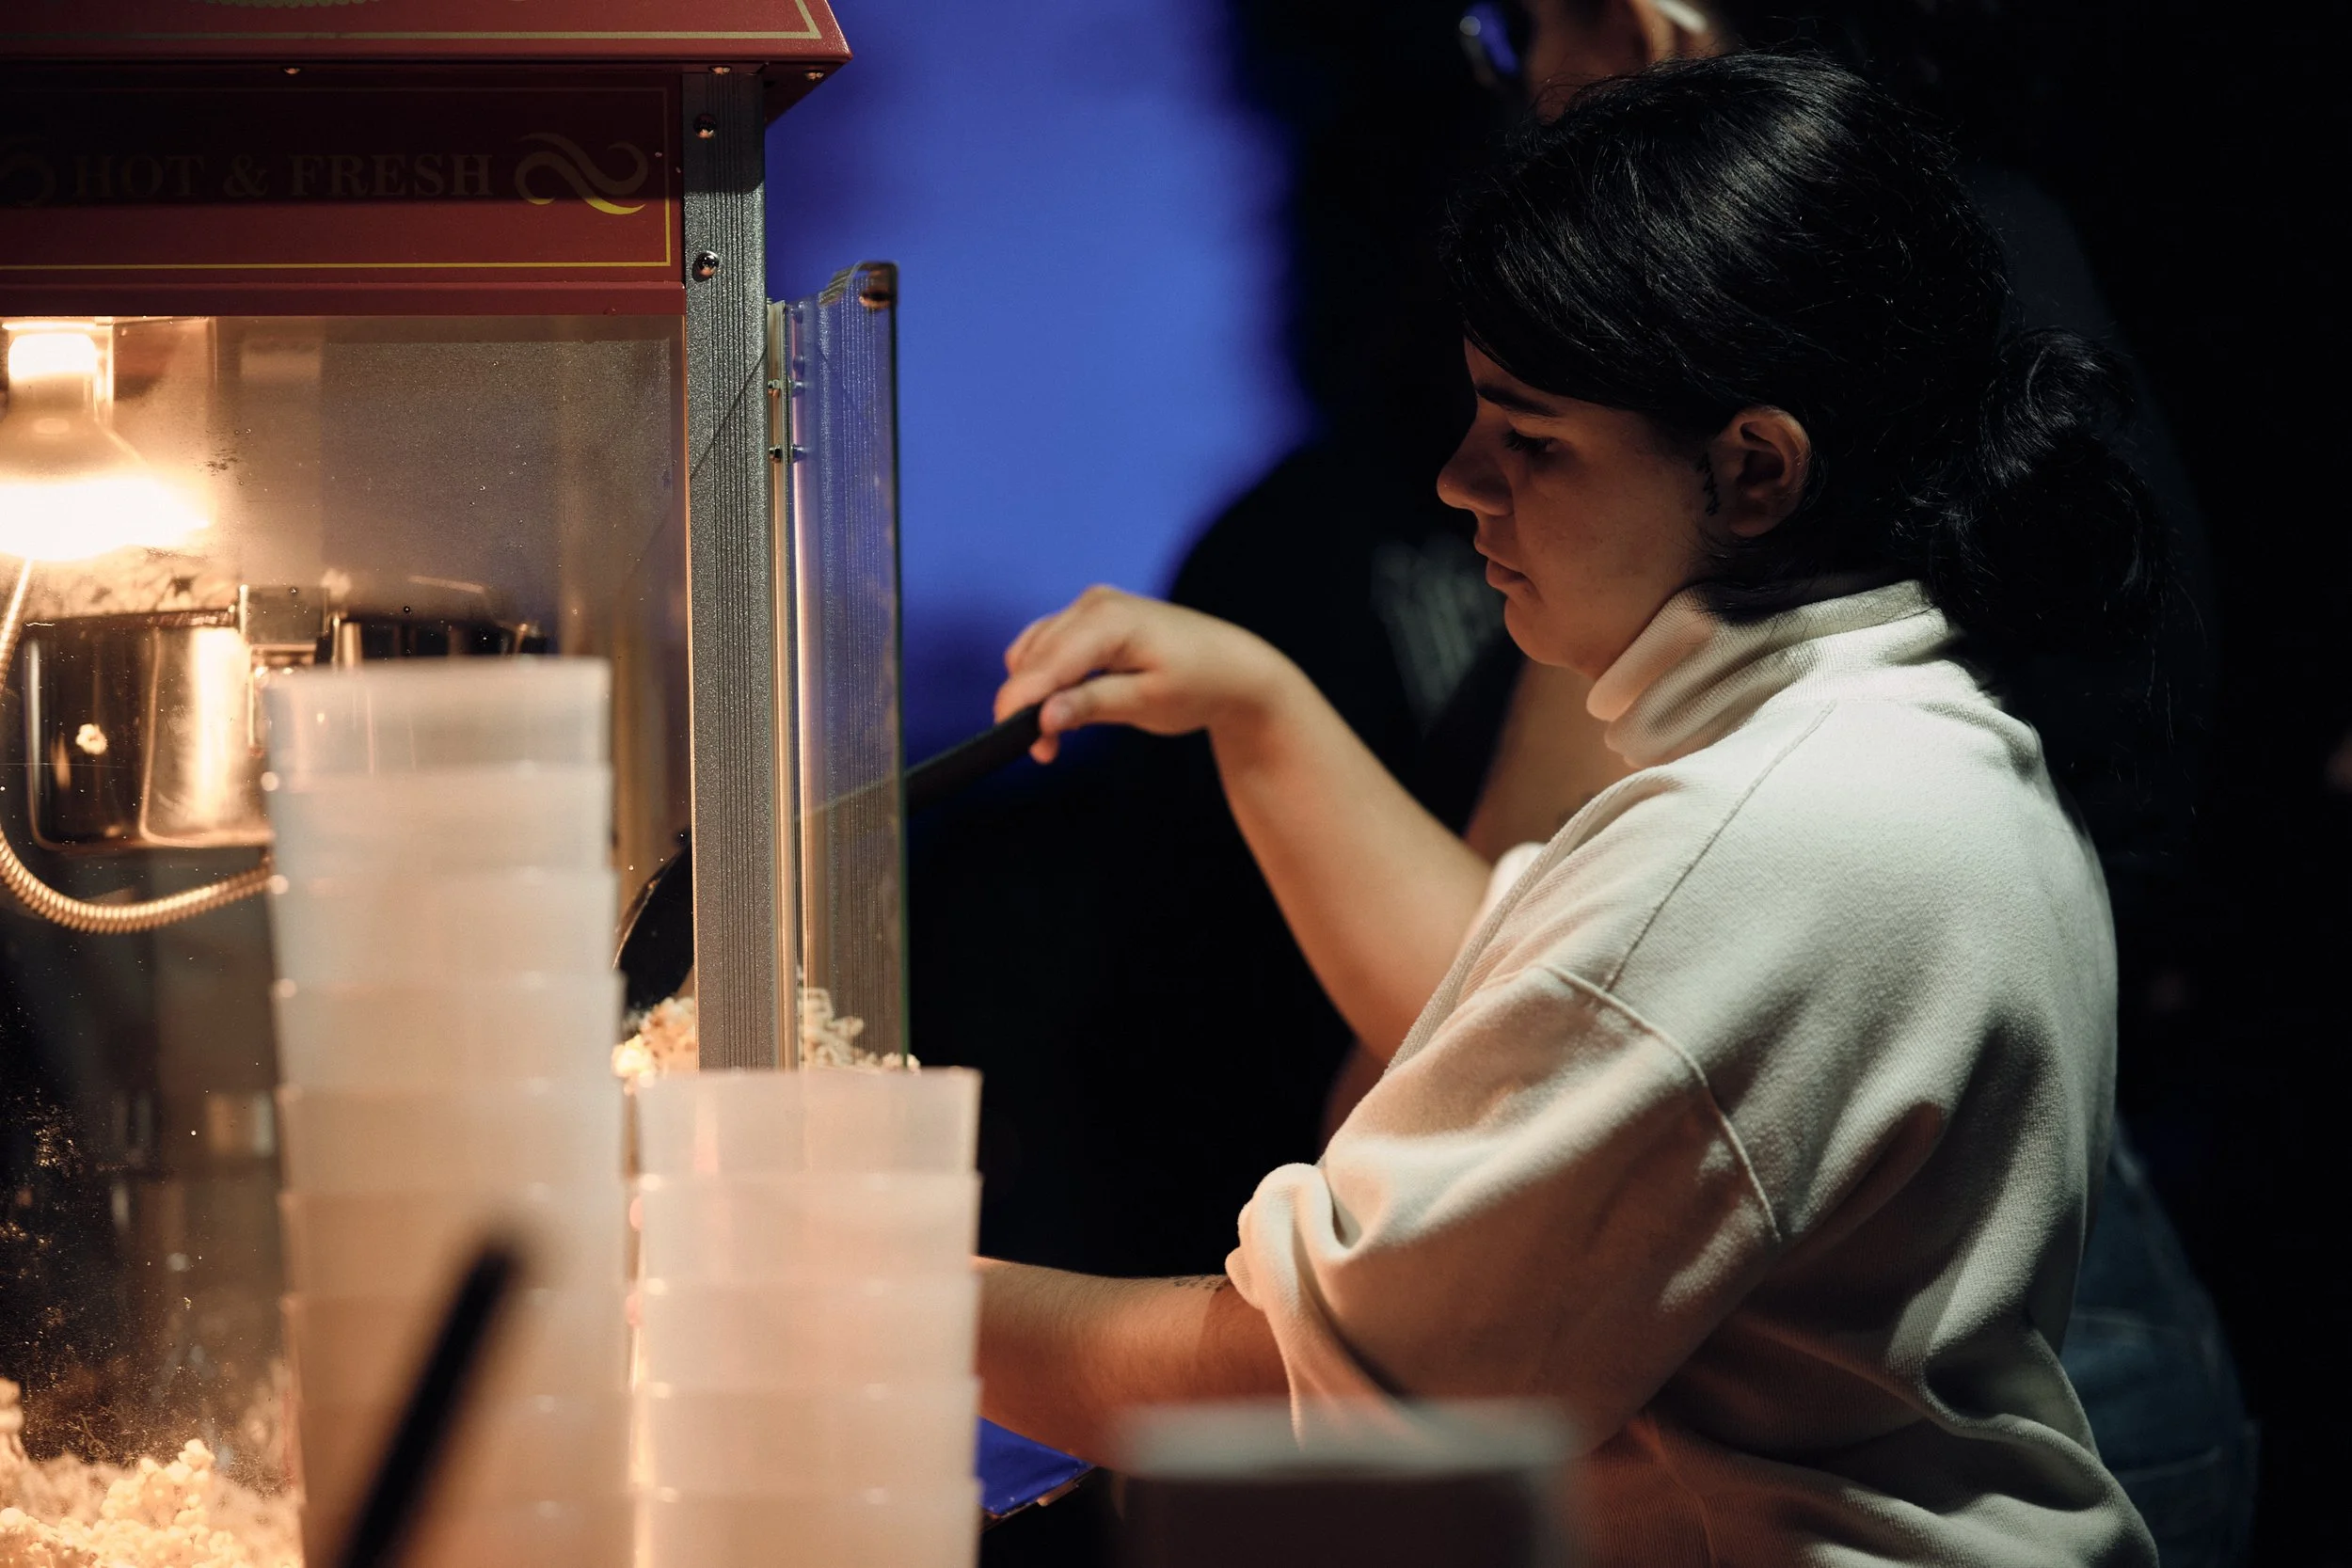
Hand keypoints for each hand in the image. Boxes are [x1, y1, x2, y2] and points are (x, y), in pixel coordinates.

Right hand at [995, 587, 1292, 762]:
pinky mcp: (1091, 617)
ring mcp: (1091, 606)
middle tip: (1046, 752)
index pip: (1045, 664)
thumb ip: (1091, 706)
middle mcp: (1093, 603)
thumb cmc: (1199, 685)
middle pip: (1032, 658)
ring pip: (1033, 652)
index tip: (1012, 742)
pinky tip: (1064, 707)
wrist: (1233, 668)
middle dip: (1028, 706)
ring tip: (1056, 735)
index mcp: (1108, 620)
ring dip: (1035, 694)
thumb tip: (1042, 717)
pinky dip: (1046, 678)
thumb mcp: (1147, 703)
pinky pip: (1048, 647)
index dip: (1019, 703)